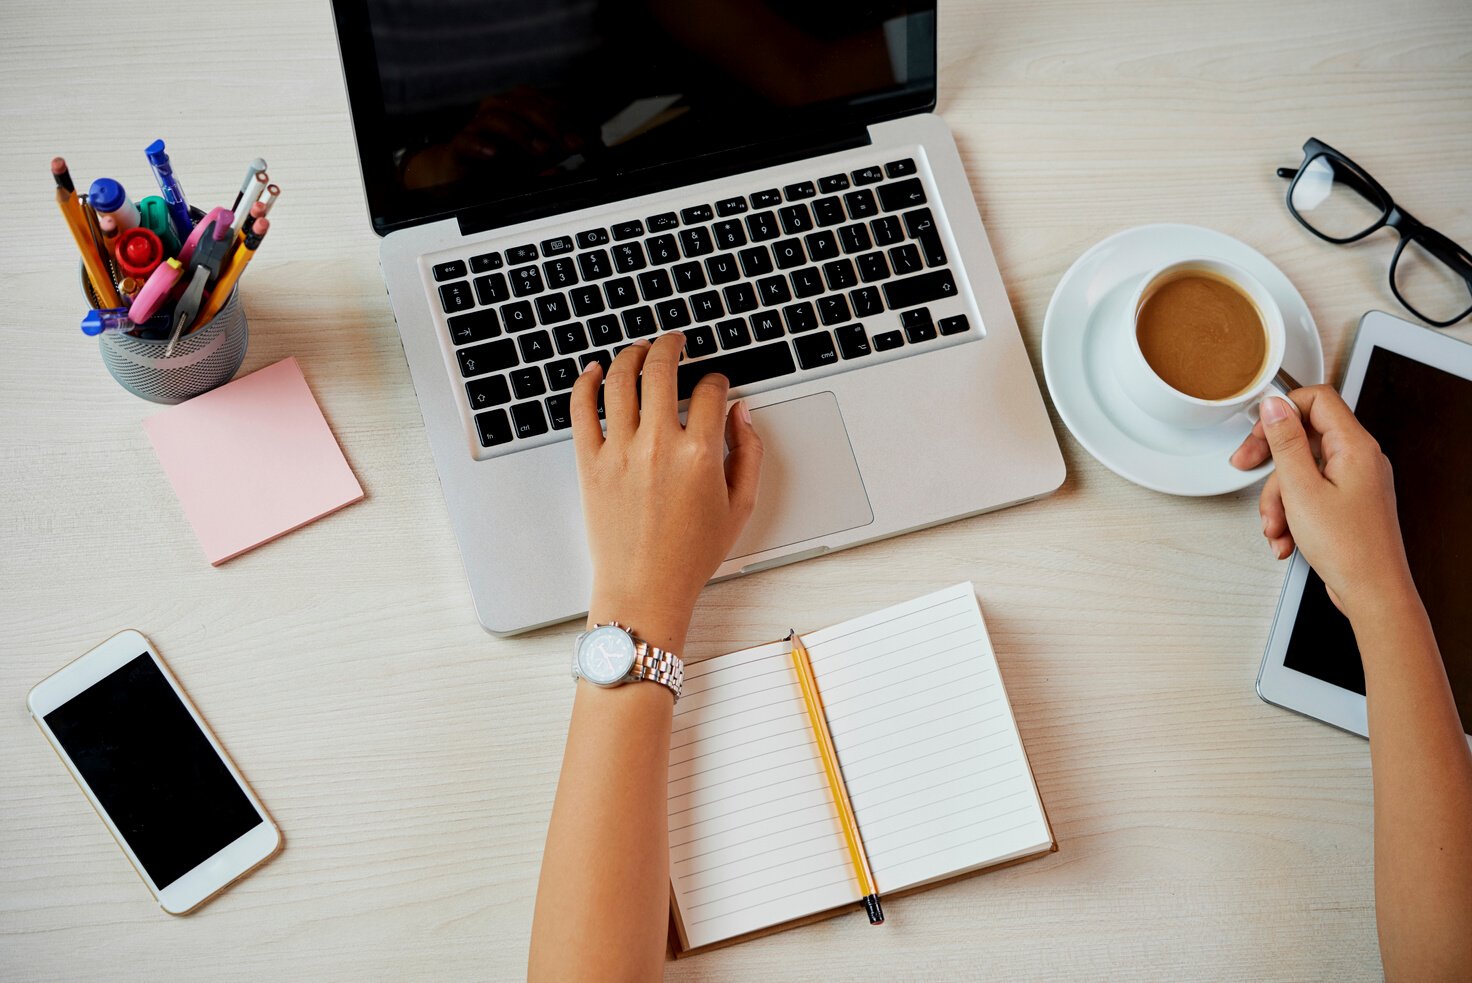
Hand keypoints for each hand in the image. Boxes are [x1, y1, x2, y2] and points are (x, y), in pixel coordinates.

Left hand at [571, 334, 763, 648]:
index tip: (715, 385)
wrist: (644, 589)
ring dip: (632, 354)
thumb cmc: (690, 556)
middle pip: (661, 369)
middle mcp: (657, 445)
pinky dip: (587, 382)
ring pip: (621, 379)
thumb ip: (748, 454)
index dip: (717, 381)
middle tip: (674, 341)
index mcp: (699, 454)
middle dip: (671, 346)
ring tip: (639, 349)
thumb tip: (742, 414)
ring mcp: (619, 451)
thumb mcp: (739, 507)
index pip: (710, 391)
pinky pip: (582, 409)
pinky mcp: (590, 463)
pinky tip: (595, 371)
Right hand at [1230, 386, 1413, 617]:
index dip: (1283, 409)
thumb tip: (1275, 407)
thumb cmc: (1349, 548)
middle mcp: (1360, 459)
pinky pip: (1310, 494)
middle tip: (1246, 466)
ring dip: (1279, 498)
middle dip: (1271, 460)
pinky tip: (1287, 537)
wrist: (1373, 592)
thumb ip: (1285, 442)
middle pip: (1304, 437)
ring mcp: (1355, 481)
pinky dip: (1292, 513)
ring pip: (1301, 471)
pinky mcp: (1347, 502)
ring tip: (1275, 527)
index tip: (1259, 428)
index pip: (1318, 400)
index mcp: (1355, 447)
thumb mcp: (1301, 490)